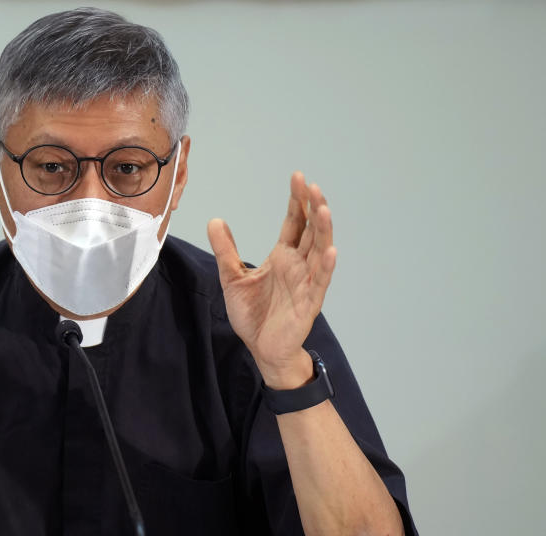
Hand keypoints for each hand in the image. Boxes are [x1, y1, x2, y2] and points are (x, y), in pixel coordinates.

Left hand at [207, 172, 335, 387]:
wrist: (261, 348)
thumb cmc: (253, 315)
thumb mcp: (231, 277)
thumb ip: (225, 250)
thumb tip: (215, 220)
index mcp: (283, 256)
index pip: (294, 223)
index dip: (297, 202)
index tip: (298, 178)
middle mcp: (298, 265)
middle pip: (311, 230)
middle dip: (312, 207)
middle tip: (311, 185)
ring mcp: (306, 282)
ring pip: (320, 251)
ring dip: (324, 230)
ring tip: (323, 209)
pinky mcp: (309, 302)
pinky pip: (320, 282)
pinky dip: (326, 267)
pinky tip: (330, 251)